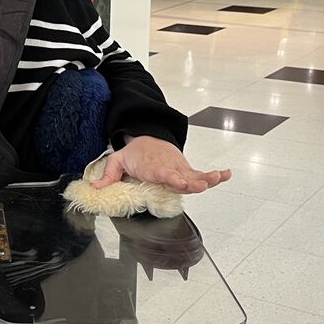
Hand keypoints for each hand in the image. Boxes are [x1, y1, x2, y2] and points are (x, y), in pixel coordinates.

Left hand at [91, 135, 230, 193]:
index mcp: (152, 167)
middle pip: (181, 176)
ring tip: (220, 177)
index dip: (169, 177)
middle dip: (191, 181)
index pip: (162, 173)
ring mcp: (179, 169)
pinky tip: (228, 174)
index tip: (176, 181)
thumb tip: (96, 187)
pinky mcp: (186, 171)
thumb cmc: (134, 153)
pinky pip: (201, 174)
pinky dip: (215, 175)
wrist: (148, 137)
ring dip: (207, 177)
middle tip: (200, 184)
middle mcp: (169, 168)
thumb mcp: (117, 160)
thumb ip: (108, 174)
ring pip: (194, 175)